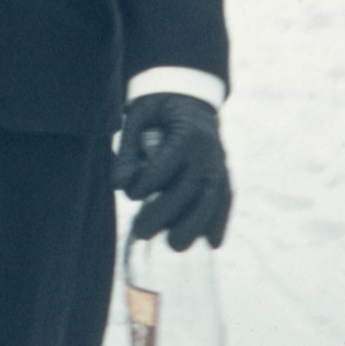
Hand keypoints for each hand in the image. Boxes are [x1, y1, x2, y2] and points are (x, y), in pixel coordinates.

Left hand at [113, 93, 231, 248]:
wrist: (188, 100)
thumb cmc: (156, 113)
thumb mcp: (137, 119)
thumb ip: (128, 152)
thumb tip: (119, 187)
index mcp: (187, 133)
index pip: (170, 161)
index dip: (151, 180)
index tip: (132, 196)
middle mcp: (209, 152)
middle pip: (190, 187)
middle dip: (166, 212)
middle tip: (142, 231)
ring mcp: (220, 165)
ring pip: (211, 200)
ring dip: (194, 225)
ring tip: (175, 245)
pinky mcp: (224, 176)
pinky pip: (225, 201)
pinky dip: (220, 222)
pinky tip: (212, 243)